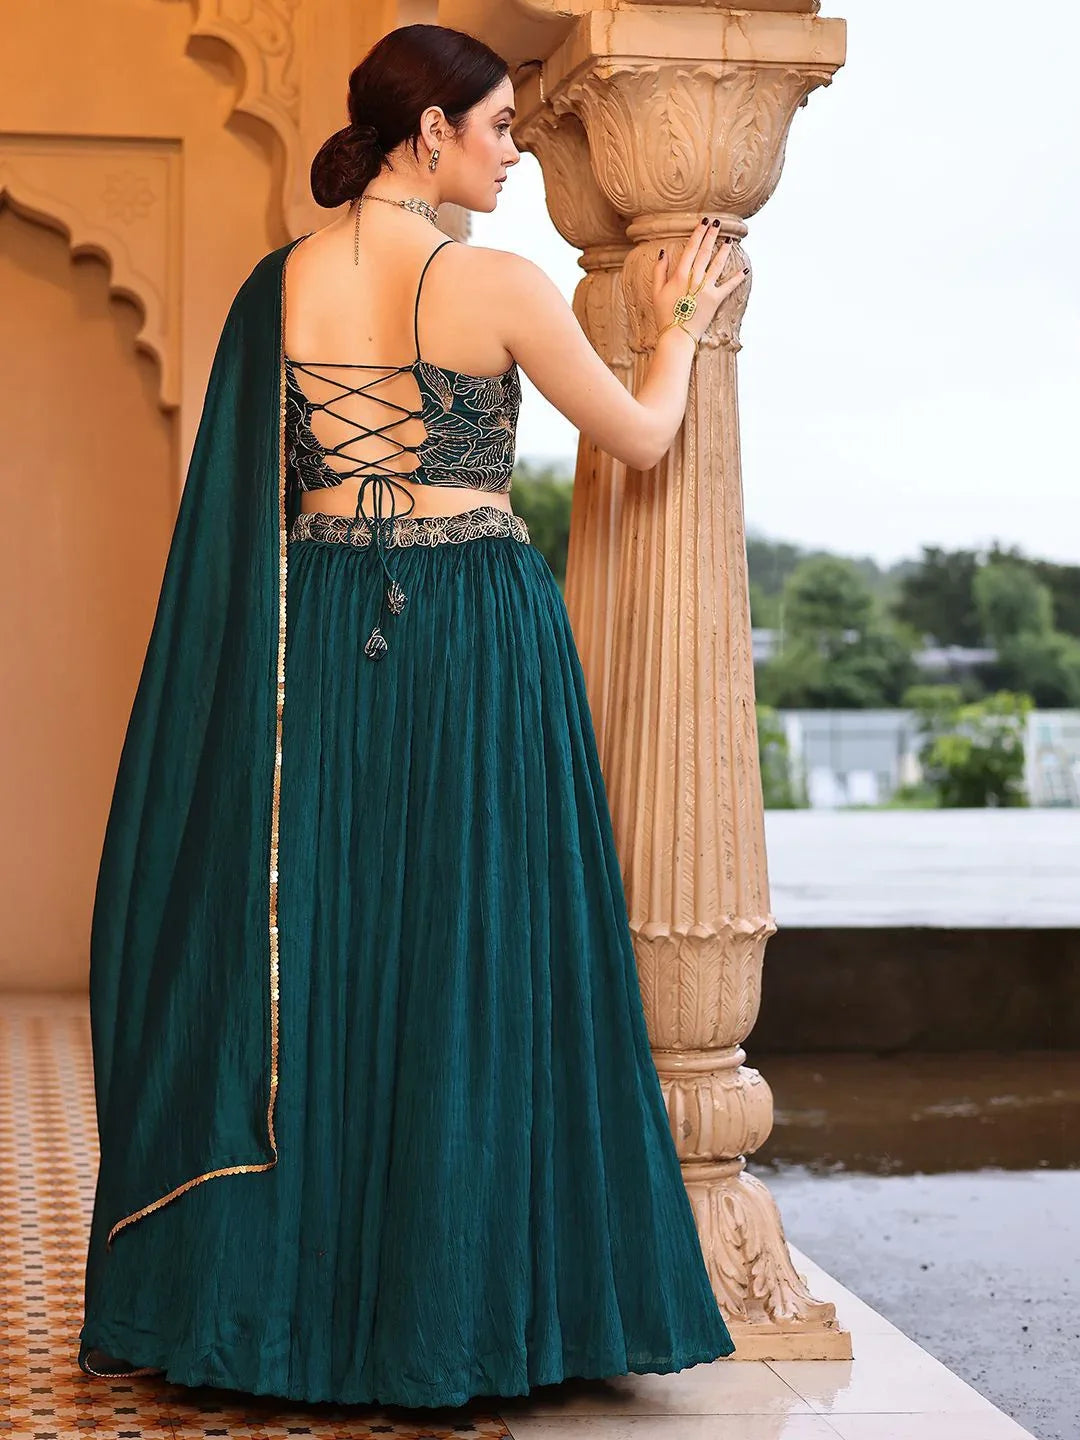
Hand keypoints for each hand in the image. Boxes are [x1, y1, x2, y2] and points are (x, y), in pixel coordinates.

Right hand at [652, 215, 747, 342]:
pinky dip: (737, 278)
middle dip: (712, 235)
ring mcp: (706, 288)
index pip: (691, 249)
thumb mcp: (656, 292)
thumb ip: (659, 271)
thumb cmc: (664, 315)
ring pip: (717, 264)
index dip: (698, 234)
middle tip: (718, 223)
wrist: (677, 335)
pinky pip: (729, 286)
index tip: (703, 222)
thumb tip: (663, 253)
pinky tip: (745, 270)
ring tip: (729, 240)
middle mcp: (694, 278)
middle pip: (705, 252)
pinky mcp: (715, 299)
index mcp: (679, 275)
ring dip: (724, 251)